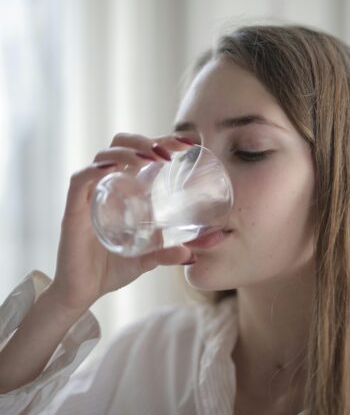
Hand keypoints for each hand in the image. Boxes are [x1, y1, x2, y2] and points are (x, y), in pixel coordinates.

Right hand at [47, 133, 194, 311]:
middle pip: (121, 144)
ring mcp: (90, 195)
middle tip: (169, 153)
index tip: (187, 144)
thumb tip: (193, 254)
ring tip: (150, 159)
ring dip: (128, 151)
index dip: (163, 141)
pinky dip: (95, 170)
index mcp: (125, 189)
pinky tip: (113, 169)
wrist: (83, 292)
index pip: (141, 152)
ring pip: (103, 156)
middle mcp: (107, 185)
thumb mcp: (149, 258)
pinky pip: (80, 180)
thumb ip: (169, 253)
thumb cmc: (113, 268)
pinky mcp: (73, 210)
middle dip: (145, 140)